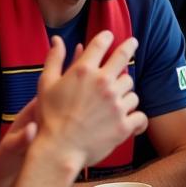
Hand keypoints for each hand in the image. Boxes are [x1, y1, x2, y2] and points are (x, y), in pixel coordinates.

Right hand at [35, 32, 147, 170]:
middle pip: (123, 58)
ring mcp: (116, 104)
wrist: (58, 150)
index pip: (101, 43)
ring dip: (126, 92)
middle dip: (129, 47)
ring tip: (118, 100)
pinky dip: (136, 118)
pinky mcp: (124, 125)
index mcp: (84, 71)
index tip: (109, 36)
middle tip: (132, 43)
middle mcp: (103, 83)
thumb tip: (58, 39)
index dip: (106, 37)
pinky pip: (140, 115)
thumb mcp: (45, 85)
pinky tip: (133, 120)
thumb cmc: (49, 118)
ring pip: (131, 89)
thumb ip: (54, 60)